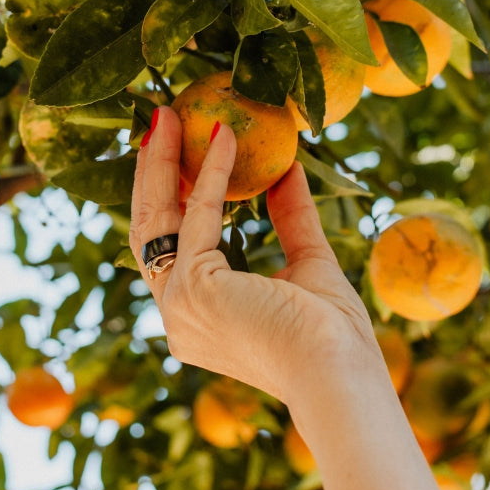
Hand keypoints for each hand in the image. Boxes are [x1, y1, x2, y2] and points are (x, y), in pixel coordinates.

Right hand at [129, 106, 380, 403]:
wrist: (338, 373)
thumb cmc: (331, 335)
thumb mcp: (309, 262)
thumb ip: (291, 219)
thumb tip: (287, 169)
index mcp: (198, 317)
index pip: (172, 248)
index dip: (171, 197)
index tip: (177, 155)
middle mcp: (177, 315)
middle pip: (151, 229)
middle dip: (152, 173)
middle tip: (159, 124)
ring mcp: (177, 305)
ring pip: (158, 219)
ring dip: (163, 162)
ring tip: (167, 116)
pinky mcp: (192, 289)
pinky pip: (198, 215)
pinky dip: (212, 172)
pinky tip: (225, 136)